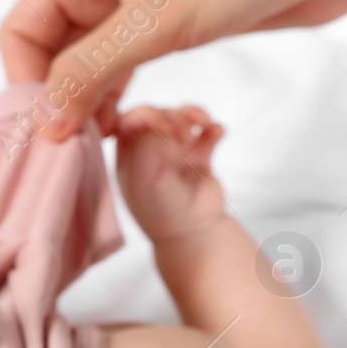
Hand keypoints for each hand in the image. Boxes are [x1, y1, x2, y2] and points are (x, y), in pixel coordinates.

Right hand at [0, 0, 346, 137]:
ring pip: (89, 60)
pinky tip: (120, 128)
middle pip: (53, 47)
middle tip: (66, 153)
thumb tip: (46, 120)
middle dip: (53, 98)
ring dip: (84, 104)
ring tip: (91, 149)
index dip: (25, 80)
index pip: (25, 25)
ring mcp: (141, 3)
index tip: (43, 132)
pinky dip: (115, 97)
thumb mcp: (155, 21)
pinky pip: (125, 65)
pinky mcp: (174, 24)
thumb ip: (92, 70)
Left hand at [114, 104, 226, 244]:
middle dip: (172, 116)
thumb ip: (146, 143)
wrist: (193, 233)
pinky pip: (207, 133)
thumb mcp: (145, 177)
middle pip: (158, 114)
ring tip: (202, 124)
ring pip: (183, 118)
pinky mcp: (199, 157)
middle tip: (183, 135)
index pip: (129, 120)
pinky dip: (214, 128)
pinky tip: (217, 133)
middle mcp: (149, 151)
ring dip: (193, 115)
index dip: (145, 113)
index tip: (160, 122)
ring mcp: (175, 153)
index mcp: (128, 156)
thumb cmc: (161, 210)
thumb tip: (160, 116)